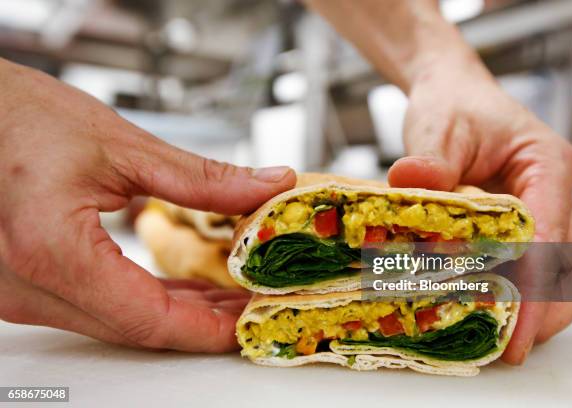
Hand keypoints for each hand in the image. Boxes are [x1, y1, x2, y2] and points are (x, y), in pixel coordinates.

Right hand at [0, 59, 295, 351]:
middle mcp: (24, 286)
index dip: (205, 327)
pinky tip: (177, 290)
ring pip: (114, 321)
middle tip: (246, 303)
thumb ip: (201, 178)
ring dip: (173, 313)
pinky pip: (93, 306)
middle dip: (198, 321)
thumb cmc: (19, 117)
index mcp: (49, 251)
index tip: (247, 319)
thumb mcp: (121, 146)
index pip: (147, 317)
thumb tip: (264, 186)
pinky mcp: (22, 283)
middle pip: (133, 327)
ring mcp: (18, 291)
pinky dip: (140, 300)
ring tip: (223, 296)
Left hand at [387, 54, 571, 363]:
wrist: (452, 94)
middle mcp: (554, 191)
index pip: (551, 233)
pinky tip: (487, 308)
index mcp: (545, 165)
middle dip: (545, 309)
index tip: (517, 325)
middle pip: (571, 262)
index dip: (535, 284)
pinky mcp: (525, 223)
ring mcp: (544, 209)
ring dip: (538, 307)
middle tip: (509, 347)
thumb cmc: (452, 105)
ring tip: (501, 337)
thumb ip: (429, 158)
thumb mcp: (437, 126)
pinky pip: (535, 266)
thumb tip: (410, 182)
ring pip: (562, 270)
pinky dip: (518, 292)